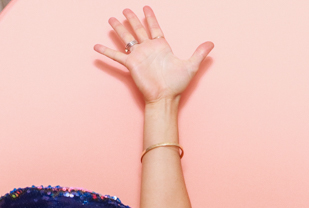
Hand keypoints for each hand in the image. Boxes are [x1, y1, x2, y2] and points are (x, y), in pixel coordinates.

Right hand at [94, 6, 212, 103]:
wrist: (165, 97)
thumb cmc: (177, 84)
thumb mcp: (191, 66)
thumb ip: (200, 52)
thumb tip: (212, 42)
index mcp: (161, 46)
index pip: (154, 27)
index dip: (150, 17)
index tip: (146, 7)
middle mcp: (148, 49)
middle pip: (138, 29)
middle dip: (132, 18)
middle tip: (126, 9)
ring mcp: (139, 56)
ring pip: (126, 38)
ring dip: (119, 28)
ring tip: (111, 19)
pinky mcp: (131, 64)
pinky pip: (116, 56)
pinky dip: (106, 51)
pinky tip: (96, 46)